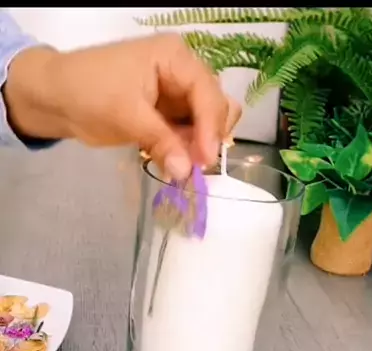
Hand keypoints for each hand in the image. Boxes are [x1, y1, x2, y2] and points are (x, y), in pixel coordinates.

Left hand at [4, 33, 241, 179]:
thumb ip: (162, 142)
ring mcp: (177, 94)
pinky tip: (174, 162)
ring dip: (199, 146)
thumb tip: (186, 173)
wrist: (56, 98)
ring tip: (183, 164)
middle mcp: (183, 72)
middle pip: (216, 106)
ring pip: (207, 123)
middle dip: (208, 136)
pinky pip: (189, 135)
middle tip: (195, 165)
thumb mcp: (127, 116)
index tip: (204, 160)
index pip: (207, 93)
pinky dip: (186, 151)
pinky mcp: (169, 115)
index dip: (210, 128)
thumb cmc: (89, 92)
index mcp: (175, 58)